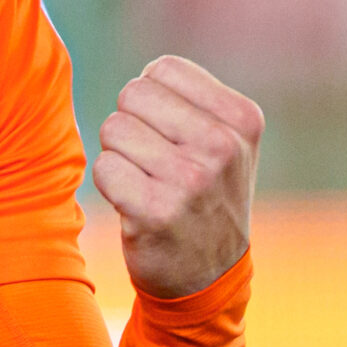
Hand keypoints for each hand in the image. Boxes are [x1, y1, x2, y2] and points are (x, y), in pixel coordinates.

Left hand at [94, 56, 262, 297]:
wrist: (209, 277)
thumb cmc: (207, 197)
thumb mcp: (227, 142)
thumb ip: (193, 100)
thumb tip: (145, 75)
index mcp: (242, 118)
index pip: (163, 69)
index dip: (152, 99)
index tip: (170, 134)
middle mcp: (222, 145)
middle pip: (133, 94)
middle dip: (131, 124)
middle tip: (152, 161)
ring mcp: (191, 179)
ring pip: (114, 128)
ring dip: (119, 155)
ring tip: (147, 183)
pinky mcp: (157, 211)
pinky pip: (104, 167)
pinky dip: (110, 184)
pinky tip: (134, 204)